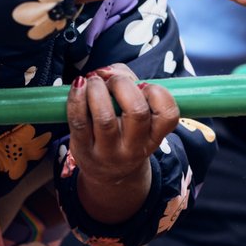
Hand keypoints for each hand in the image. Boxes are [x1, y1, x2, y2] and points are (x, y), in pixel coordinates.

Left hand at [66, 64, 178, 223]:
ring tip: (94, 82)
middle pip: (137, 111)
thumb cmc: (125, 133)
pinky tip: (79, 87)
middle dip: (122, 84)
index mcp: (155, 136)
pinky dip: (77, 98)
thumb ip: (129, 82)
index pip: (168, 114)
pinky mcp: (83, 150)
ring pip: (105, 117)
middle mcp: (134, 147)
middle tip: (113, 81)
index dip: (157, 93)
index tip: (143, 87)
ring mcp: (108, 151)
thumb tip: (107, 71)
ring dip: (98, 89)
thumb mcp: (139, 116)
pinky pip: (79, 121)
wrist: (108, 174)